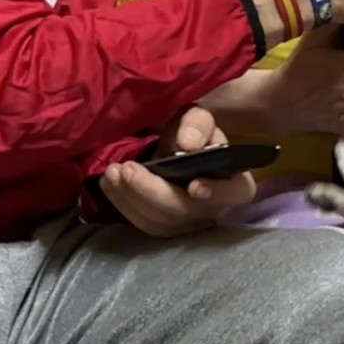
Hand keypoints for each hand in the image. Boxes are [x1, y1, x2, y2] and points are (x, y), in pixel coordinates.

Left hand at [100, 108, 256, 236]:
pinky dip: (123, 205)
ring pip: (161, 223)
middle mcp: (213, 208)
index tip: (194, 186)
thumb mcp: (197, 118)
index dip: (216, 193)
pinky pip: (144, 224)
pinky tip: (109, 184)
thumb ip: (196, 124)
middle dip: (152, 192)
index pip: (234, 192)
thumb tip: (187, 144)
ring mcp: (188, 222)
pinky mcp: (165, 226)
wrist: (175, 144)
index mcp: (234, 180)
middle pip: (185, 211)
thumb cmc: (191, 130)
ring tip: (112, 173)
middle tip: (127, 168)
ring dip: (132, 199)